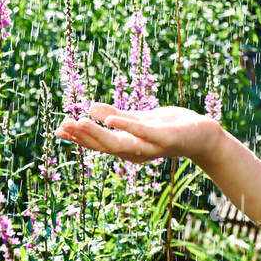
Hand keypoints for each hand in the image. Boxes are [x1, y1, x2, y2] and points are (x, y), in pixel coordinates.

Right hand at [54, 103, 222, 167]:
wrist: (203, 135)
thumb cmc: (171, 127)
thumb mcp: (140, 120)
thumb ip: (116, 117)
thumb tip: (89, 108)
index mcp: (128, 147)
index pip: (98, 144)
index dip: (78, 139)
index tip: (58, 130)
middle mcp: (136, 152)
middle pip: (104, 146)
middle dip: (82, 137)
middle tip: (62, 125)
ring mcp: (150, 147)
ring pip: (120, 143)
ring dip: (98, 134)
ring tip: (79, 122)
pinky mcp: (165, 138)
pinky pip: (144, 133)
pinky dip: (128, 127)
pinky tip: (113, 119)